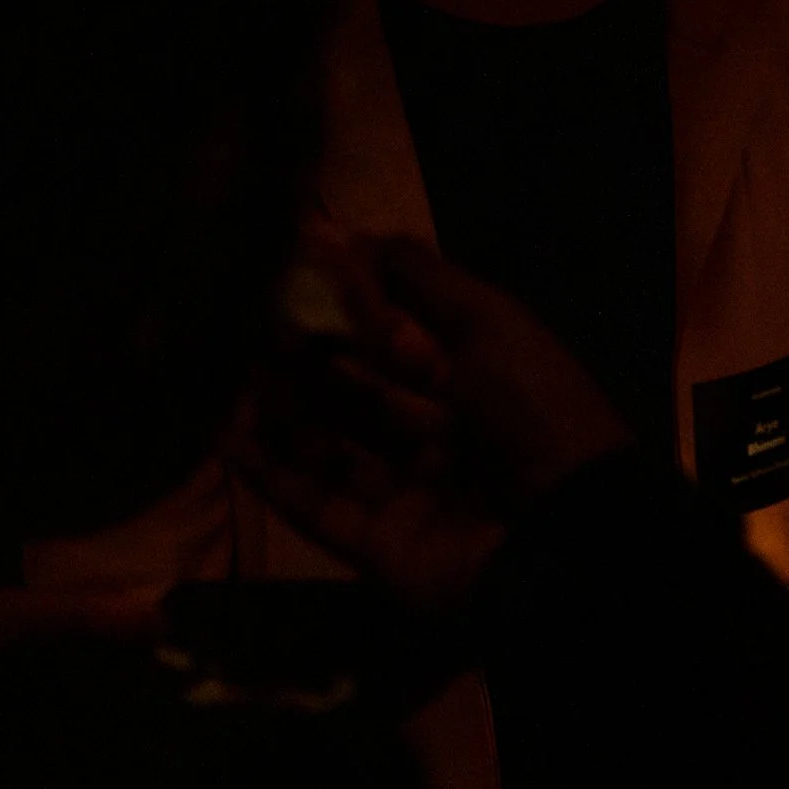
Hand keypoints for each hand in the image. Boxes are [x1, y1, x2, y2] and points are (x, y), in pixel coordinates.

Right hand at [233, 232, 631, 608]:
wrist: (564, 534)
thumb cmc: (534, 414)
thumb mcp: (490, 324)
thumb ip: (423, 280)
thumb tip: (354, 237)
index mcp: (483, 391)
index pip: (403, 351)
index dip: (350, 321)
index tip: (289, 286)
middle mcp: (446, 446)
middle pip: (360, 402)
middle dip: (305, 366)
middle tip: (246, 330)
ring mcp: (412, 502)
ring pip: (331, 453)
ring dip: (281, 413)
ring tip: (228, 374)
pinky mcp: (381, 551)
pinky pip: (317, 508)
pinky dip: (271, 475)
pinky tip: (224, 435)